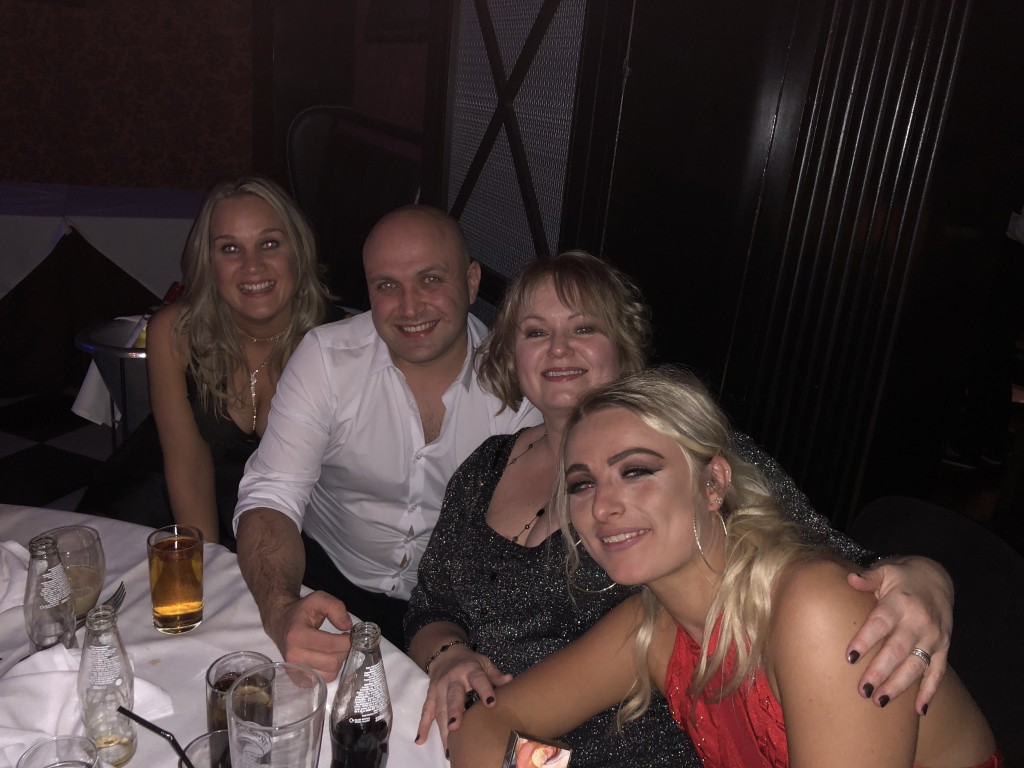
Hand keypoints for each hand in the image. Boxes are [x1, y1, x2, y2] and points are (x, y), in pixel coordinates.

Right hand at [267, 590, 353, 680]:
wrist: (281, 623)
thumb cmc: (301, 611)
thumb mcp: (318, 599)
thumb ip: (335, 607)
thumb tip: (347, 626)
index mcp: (297, 635)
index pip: (330, 645)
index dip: (346, 641)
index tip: (349, 635)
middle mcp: (293, 656)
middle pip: (332, 662)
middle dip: (344, 651)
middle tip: (343, 642)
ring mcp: (294, 670)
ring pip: (330, 674)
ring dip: (338, 662)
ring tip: (335, 650)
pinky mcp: (297, 679)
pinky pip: (322, 681)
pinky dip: (330, 671)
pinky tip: (327, 658)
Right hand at [414, 646, 512, 749]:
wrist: (445, 654)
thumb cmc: (470, 662)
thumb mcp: (484, 663)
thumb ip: (495, 675)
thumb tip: (510, 680)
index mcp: (469, 670)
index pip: (478, 679)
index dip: (485, 690)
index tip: (491, 703)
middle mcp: (452, 680)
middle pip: (453, 696)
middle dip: (454, 711)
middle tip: (456, 727)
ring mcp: (439, 688)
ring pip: (440, 709)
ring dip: (442, 728)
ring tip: (447, 747)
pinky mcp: (430, 695)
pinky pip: (426, 712)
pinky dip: (423, 726)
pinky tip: (421, 740)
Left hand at [846, 555, 952, 712]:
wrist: (937, 577)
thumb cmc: (903, 576)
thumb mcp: (885, 571)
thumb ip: (868, 578)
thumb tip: (850, 578)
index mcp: (900, 603)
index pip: (880, 624)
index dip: (865, 640)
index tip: (849, 657)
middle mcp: (919, 622)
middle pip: (898, 650)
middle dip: (881, 672)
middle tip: (863, 690)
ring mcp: (934, 637)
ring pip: (917, 665)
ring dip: (899, 686)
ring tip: (880, 701)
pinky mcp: (944, 647)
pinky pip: (938, 673)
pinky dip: (930, 692)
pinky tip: (918, 710)